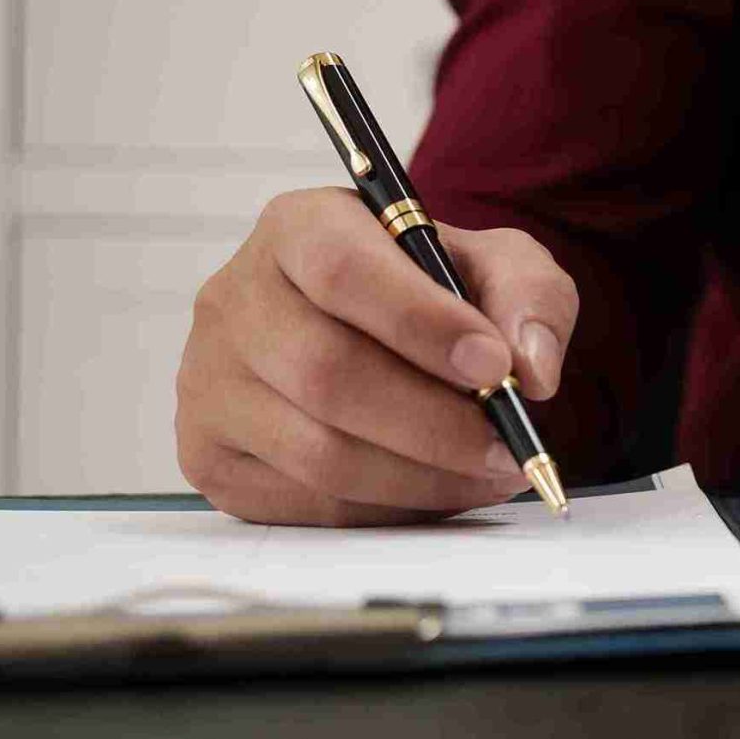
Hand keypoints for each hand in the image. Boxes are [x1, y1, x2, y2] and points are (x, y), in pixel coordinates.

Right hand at [176, 189, 578, 524]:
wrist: (376, 337)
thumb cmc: (432, 294)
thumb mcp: (497, 264)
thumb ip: (529, 295)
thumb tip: (529, 368)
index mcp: (298, 229)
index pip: (342, 271)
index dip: (422, 324)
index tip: (495, 367)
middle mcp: (234, 299)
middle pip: (327, 375)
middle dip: (434, 423)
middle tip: (506, 445)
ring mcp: (209, 382)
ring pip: (317, 453)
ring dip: (421, 477)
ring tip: (487, 473)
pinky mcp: (210, 455)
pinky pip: (303, 503)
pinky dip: (385, 509)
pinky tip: (433, 488)